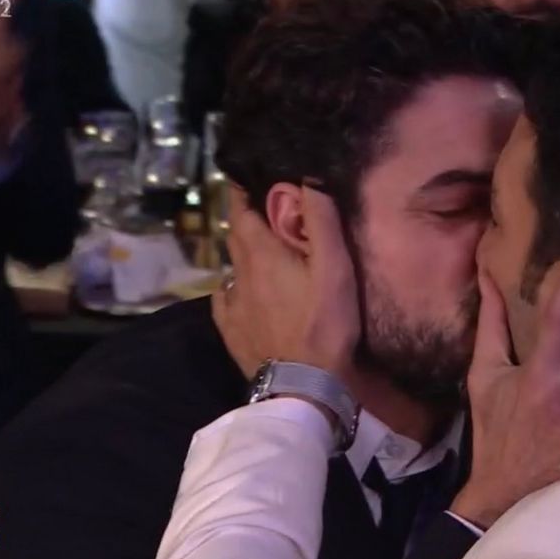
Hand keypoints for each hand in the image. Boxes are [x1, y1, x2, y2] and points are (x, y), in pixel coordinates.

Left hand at [212, 184, 359, 381]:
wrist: (302, 386)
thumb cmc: (323, 322)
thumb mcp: (334, 266)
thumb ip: (322, 219)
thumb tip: (307, 175)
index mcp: (260, 252)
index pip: (241, 207)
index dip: (242, 187)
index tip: (247, 172)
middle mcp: (239, 273)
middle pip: (236, 234)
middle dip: (247, 216)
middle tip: (265, 206)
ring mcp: (231, 305)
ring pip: (232, 266)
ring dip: (244, 252)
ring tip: (263, 249)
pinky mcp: (232, 331)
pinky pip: (225, 300)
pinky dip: (233, 287)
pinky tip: (241, 291)